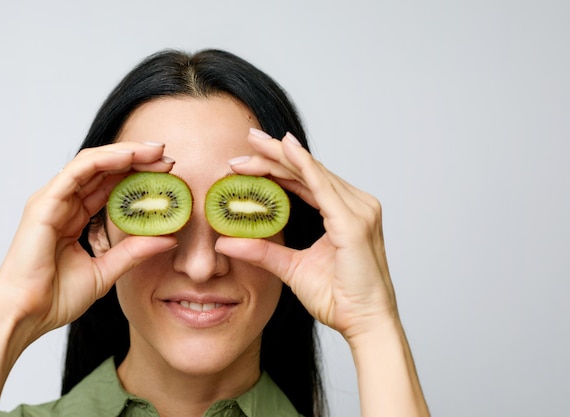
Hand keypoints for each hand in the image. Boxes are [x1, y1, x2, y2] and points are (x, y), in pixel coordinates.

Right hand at [0, 141, 177, 343]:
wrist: (27, 316)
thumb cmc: (55, 298)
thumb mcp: (107, 271)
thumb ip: (134, 252)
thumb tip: (169, 238)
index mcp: (75, 216)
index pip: (109, 184)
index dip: (138, 175)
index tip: (168, 173)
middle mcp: (63, 204)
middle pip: (104, 169)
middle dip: (137, 158)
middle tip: (167, 156)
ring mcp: (52, 201)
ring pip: (92, 163)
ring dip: (125, 153)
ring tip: (155, 151)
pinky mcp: (44, 204)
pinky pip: (77, 171)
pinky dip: (104, 160)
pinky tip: (129, 156)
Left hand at [215, 130, 397, 341]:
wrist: (365, 324)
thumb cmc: (339, 298)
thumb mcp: (292, 269)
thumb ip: (262, 252)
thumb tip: (225, 243)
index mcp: (345, 213)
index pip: (306, 182)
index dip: (277, 168)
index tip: (246, 160)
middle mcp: (356, 205)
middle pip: (308, 171)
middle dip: (274, 155)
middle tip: (246, 139)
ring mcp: (358, 210)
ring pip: (312, 173)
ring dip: (280, 157)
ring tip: (253, 143)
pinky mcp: (353, 222)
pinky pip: (322, 186)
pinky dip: (303, 165)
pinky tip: (284, 149)